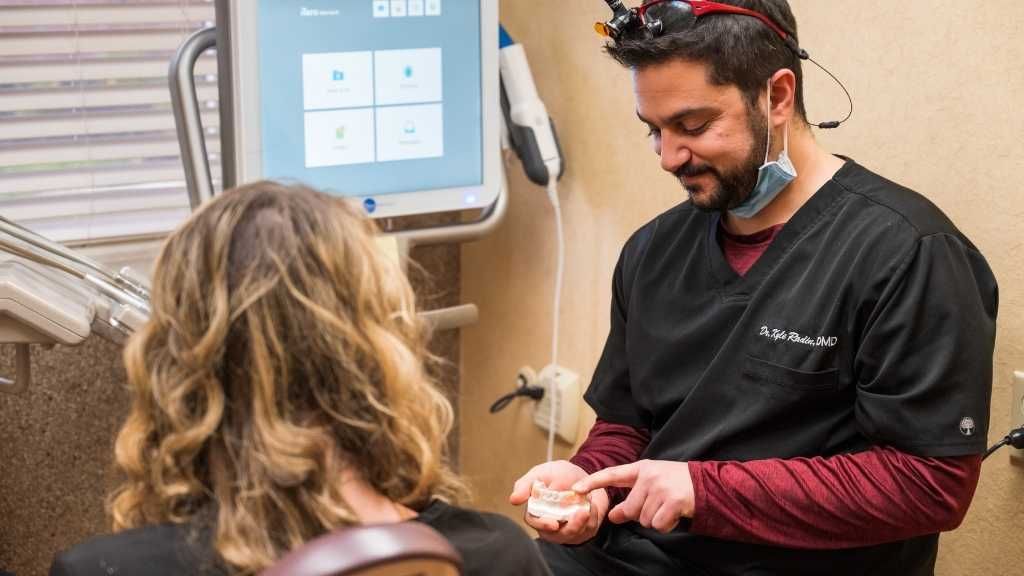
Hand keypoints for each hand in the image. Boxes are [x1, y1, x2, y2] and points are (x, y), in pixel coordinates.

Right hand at [509, 460, 608, 544]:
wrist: (583, 475)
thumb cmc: (558, 474)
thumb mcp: (541, 473)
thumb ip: (526, 484)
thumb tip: (513, 499)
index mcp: (536, 511)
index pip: (534, 522)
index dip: (543, 525)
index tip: (554, 523)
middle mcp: (550, 524)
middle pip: (556, 535)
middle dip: (570, 528)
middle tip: (581, 514)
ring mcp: (567, 529)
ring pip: (573, 536)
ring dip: (583, 523)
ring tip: (588, 508)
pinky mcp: (582, 531)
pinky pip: (588, 532)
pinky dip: (592, 520)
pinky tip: (592, 507)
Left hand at [572, 459, 693, 533]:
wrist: (708, 484)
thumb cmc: (678, 484)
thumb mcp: (654, 484)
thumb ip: (633, 497)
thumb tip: (612, 516)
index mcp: (642, 468)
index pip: (612, 474)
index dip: (593, 481)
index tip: (575, 488)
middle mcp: (649, 476)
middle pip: (630, 508)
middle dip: (642, 514)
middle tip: (658, 506)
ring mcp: (660, 488)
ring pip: (644, 519)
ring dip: (656, 520)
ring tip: (669, 507)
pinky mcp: (672, 502)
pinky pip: (658, 525)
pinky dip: (666, 525)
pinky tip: (675, 514)